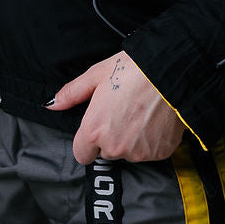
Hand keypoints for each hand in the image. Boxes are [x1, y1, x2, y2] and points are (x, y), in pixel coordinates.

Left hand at [48, 52, 184, 164]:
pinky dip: (151, 141)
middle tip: (123, 111)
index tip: (98, 125)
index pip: (81, 154)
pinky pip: (149, 152)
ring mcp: (138, 153)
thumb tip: (52, 104)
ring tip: (141, 112)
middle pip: (106, 152)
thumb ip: (72, 93)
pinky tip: (155, 120)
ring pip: (128, 153)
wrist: (171, 71)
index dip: (88, 140)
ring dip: (131, 140)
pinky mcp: (160, 154)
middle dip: (111, 137)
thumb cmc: (133, 69)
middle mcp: (115, 146)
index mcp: (95, 129)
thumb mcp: (97, 74)